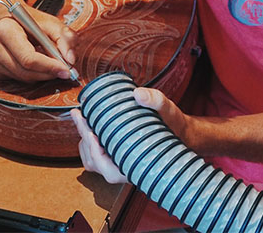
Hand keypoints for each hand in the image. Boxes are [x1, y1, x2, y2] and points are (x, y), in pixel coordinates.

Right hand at [0, 7, 75, 80]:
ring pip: (22, 78)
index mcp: (4, 30)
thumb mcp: (52, 23)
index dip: (49, 66)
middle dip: (48, 73)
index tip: (66, 70)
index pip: (27, 57)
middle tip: (65, 71)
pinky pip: (17, 80)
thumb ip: (66, 38)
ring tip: (52, 63)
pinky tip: (38, 64)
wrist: (10, 19)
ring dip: (42, 75)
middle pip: (24, 71)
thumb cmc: (32, 21)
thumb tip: (70, 60)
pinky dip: (32, 75)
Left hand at [70, 88, 194, 182]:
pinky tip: (90, 127)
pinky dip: (89, 143)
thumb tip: (138, 93)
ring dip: (84, 142)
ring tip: (82, 120)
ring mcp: (120, 164)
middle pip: (94, 162)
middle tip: (79, 115)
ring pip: (92, 161)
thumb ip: (156, 102)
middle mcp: (126, 168)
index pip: (106, 167)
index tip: (89, 129)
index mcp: (136, 165)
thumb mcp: (169, 111)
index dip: (94, 150)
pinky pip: (97, 156)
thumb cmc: (175, 126)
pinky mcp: (118, 156)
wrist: (184, 134)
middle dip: (84, 138)